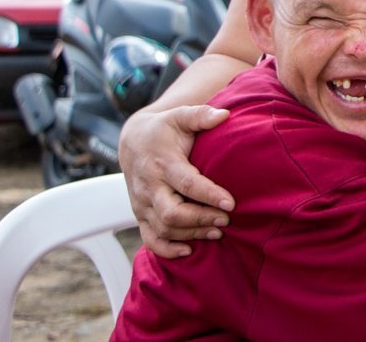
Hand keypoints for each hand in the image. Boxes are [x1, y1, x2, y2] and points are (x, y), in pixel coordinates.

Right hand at [119, 104, 235, 257]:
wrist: (133, 142)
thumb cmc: (164, 129)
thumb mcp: (180, 116)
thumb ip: (201, 115)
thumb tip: (224, 115)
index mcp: (162, 163)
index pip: (186, 183)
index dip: (209, 195)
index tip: (231, 203)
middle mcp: (149, 187)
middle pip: (172, 213)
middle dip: (201, 219)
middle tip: (227, 219)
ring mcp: (142, 204)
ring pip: (164, 228)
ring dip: (192, 233)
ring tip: (218, 231)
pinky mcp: (140, 215)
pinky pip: (150, 239)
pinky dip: (167, 249)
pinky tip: (189, 251)